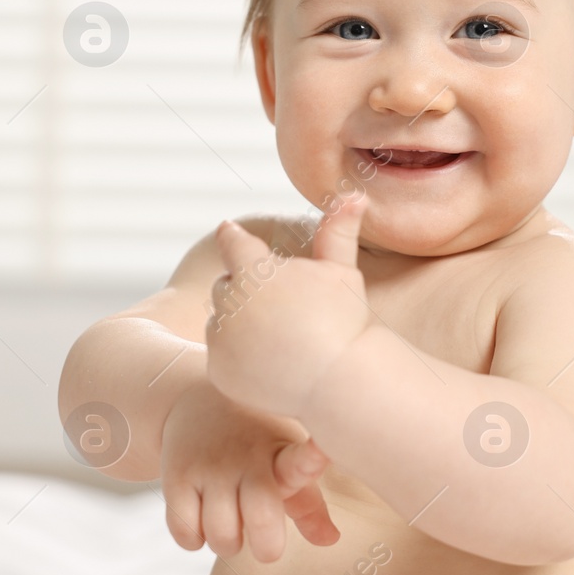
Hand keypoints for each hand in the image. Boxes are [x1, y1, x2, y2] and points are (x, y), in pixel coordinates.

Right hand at [159, 378, 340, 562]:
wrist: (196, 403)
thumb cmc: (254, 442)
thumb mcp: (284, 460)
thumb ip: (307, 503)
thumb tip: (330, 540)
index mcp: (281, 453)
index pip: (300, 460)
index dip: (313, 459)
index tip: (322, 453)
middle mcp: (246, 457)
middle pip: (262, 518)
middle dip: (267, 547)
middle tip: (265, 542)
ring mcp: (209, 466)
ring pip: (221, 536)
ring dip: (228, 543)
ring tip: (229, 522)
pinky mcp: (176, 476)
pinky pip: (186, 533)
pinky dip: (194, 539)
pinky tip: (201, 519)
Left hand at [205, 194, 371, 420]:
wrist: (338, 380)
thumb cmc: (344, 321)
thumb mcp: (340, 272)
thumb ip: (337, 232)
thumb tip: (355, 193)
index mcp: (252, 271)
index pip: (233, 243)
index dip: (232, 236)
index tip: (227, 229)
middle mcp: (228, 303)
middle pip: (226, 286)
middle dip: (245, 291)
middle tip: (279, 307)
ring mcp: (220, 340)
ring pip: (221, 323)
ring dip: (239, 325)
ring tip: (279, 338)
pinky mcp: (218, 372)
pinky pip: (222, 357)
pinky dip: (239, 358)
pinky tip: (271, 364)